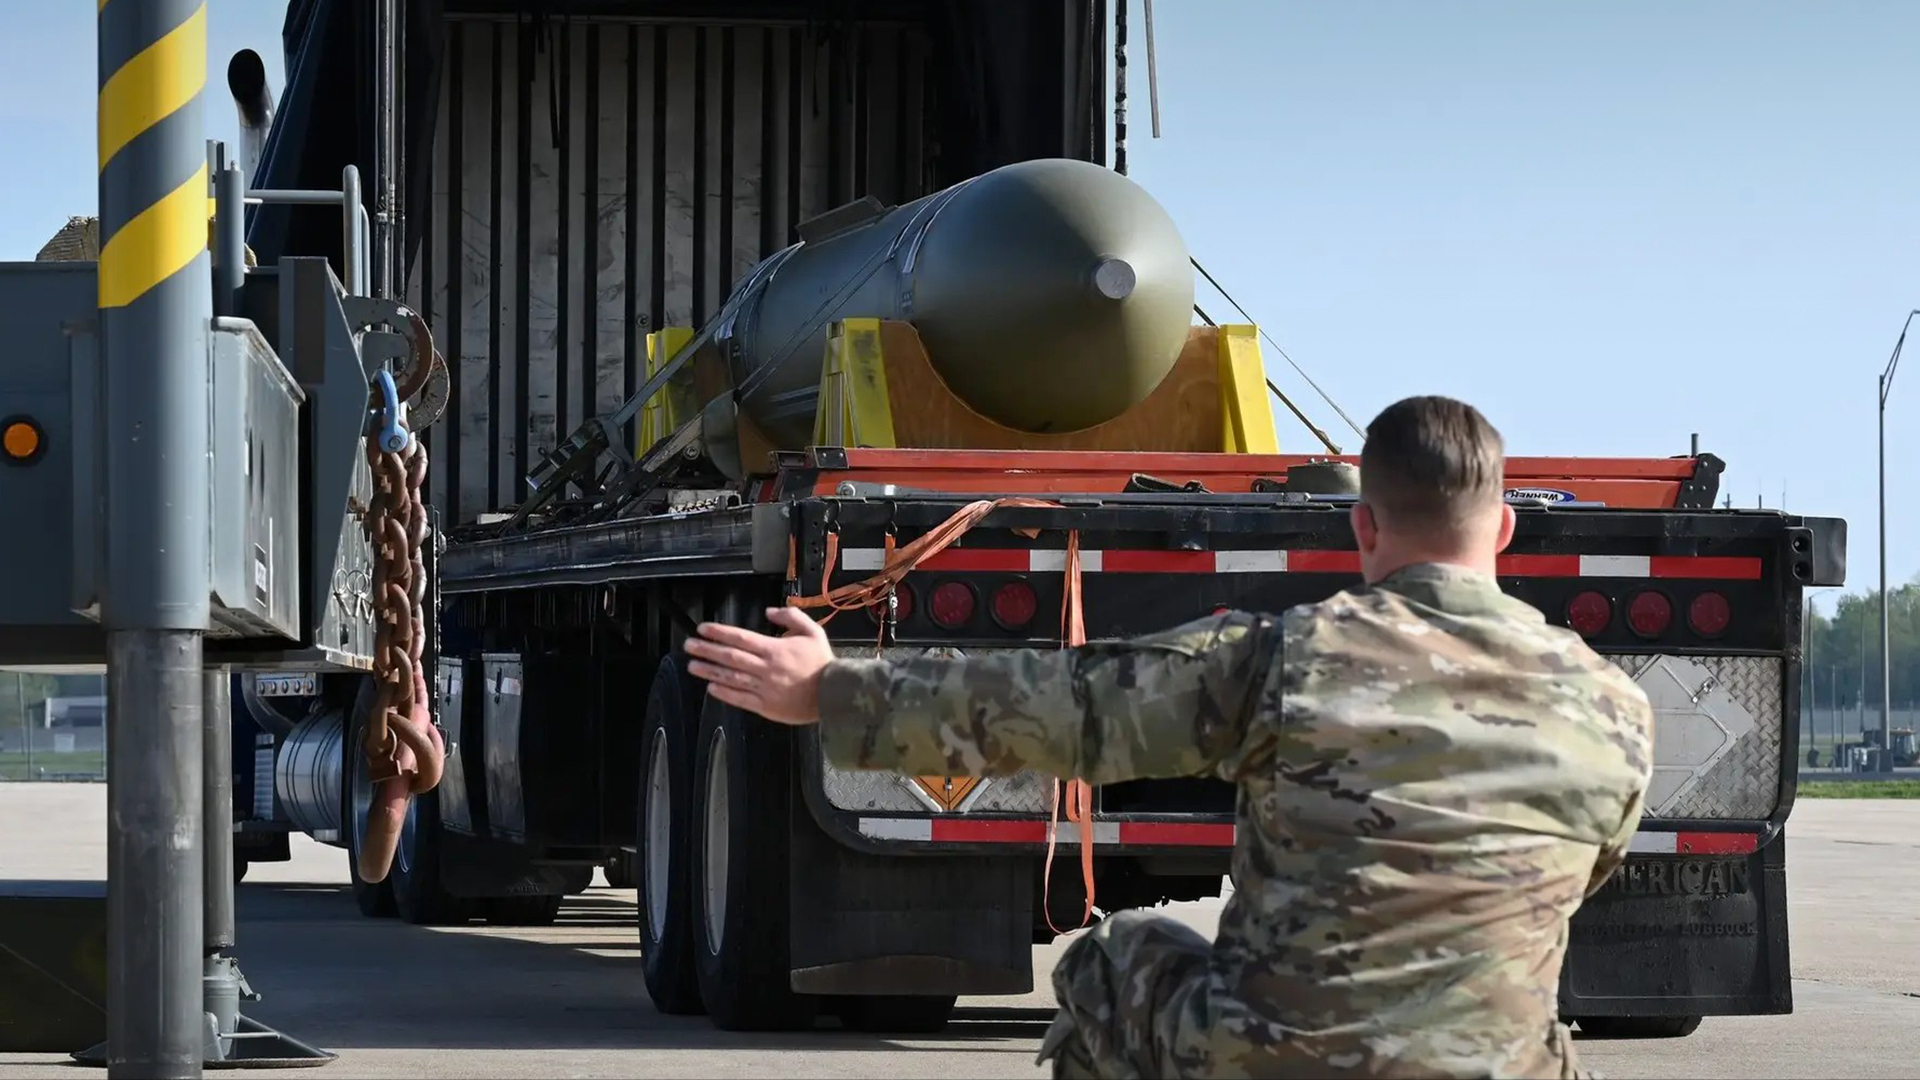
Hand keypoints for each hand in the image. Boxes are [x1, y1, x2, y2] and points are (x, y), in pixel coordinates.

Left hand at [684, 606, 835, 723]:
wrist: (833, 693)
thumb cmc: (822, 663)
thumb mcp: (813, 631)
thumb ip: (791, 617)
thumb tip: (770, 611)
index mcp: (774, 649)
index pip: (740, 638)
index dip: (719, 632)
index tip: (702, 629)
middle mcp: (765, 668)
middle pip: (730, 657)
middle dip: (707, 650)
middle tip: (689, 645)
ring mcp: (763, 688)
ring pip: (731, 678)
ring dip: (710, 671)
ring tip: (692, 665)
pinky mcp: (765, 706)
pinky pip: (740, 698)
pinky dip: (724, 693)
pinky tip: (711, 687)